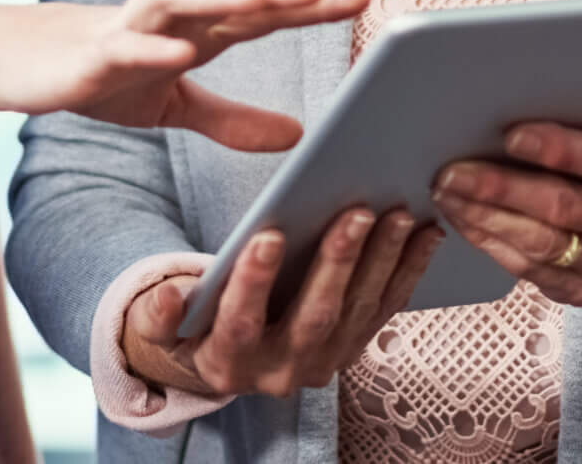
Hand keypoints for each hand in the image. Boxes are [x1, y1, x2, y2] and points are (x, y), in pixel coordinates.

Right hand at [0, 0, 366, 150]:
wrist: (11, 63)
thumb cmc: (100, 74)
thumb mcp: (174, 104)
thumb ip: (233, 120)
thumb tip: (299, 137)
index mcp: (197, 30)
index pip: (262, 11)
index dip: (310, 4)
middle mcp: (170, 18)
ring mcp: (129, 29)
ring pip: (180, 0)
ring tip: (265, 1)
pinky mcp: (89, 53)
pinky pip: (124, 44)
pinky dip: (150, 44)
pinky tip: (178, 52)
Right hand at [122, 207, 442, 399]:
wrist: (226, 359)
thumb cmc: (193, 326)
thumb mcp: (160, 325)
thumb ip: (157, 313)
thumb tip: (167, 297)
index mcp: (228, 361)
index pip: (240, 323)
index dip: (254, 282)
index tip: (269, 236)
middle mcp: (280, 370)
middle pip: (313, 316)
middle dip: (337, 263)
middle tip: (356, 212)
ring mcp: (323, 362)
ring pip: (356, 311)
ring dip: (382, 261)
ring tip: (396, 213)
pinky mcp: (352, 347)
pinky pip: (384, 309)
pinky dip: (406, 270)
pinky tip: (423, 233)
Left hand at [429, 123, 581, 308]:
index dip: (561, 148)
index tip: (511, 134)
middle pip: (565, 208)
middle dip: (503, 187)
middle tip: (453, 169)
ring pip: (541, 245)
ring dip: (486, 216)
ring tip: (446, 191)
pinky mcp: (581, 292)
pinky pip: (527, 271)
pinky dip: (489, 242)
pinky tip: (461, 218)